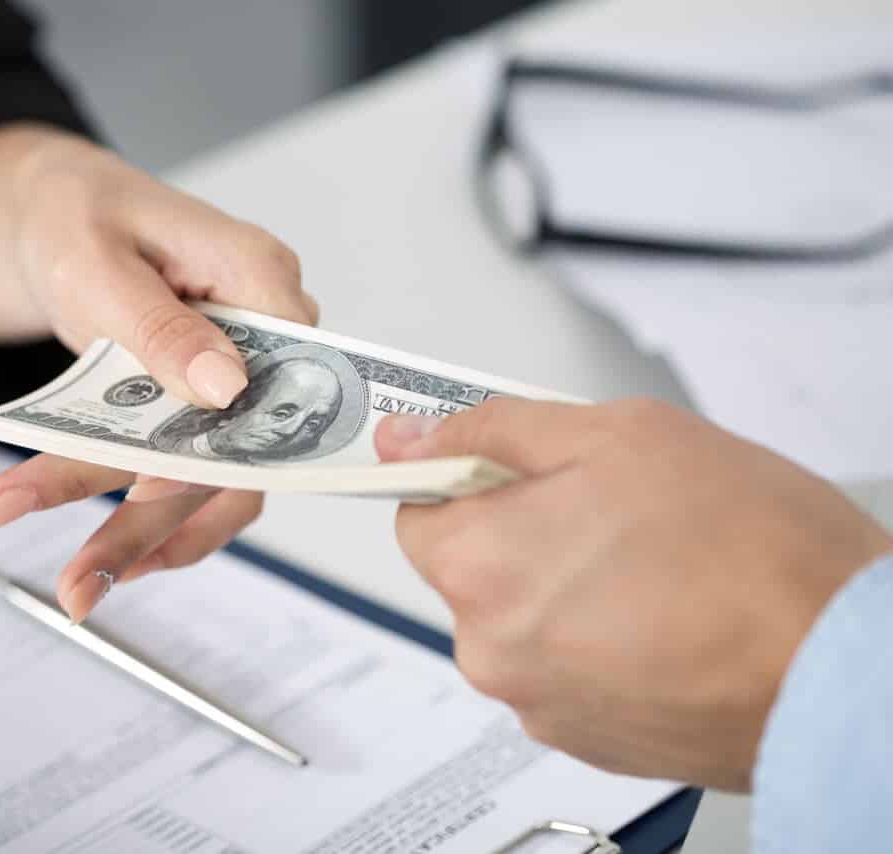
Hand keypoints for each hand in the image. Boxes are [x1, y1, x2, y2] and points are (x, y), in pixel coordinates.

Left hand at [0, 127, 315, 620]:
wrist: (56, 216)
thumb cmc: (79, 215)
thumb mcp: (97, 260)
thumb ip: (159, 323)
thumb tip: (225, 386)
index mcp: (259, 278)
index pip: (274, 376)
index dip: (225, 444)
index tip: (150, 488)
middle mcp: (266, 336)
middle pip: (238, 446)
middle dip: (155, 519)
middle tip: (82, 580)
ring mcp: (240, 377)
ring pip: (213, 478)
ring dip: (141, 535)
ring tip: (75, 585)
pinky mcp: (207, 408)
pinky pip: (190, 474)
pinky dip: (139, 514)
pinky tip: (102, 556)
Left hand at [376, 399, 891, 789]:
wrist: (844, 669)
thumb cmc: (752, 552)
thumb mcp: (614, 436)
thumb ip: (493, 430)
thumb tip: (411, 435)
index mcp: (479, 566)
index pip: (417, 509)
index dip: (465, 476)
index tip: (504, 466)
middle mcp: (491, 649)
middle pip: (473, 566)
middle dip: (526, 530)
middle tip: (613, 507)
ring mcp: (540, 703)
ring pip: (525, 618)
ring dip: (568, 586)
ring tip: (655, 564)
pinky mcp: (587, 739)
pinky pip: (567, 668)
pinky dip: (600, 640)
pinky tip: (664, 615)